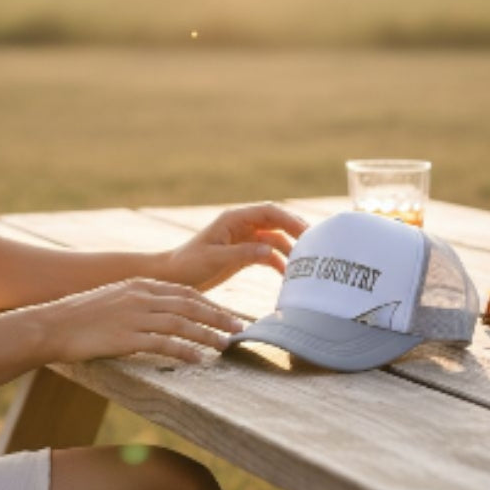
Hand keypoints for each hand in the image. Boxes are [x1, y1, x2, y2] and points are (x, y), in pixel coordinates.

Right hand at [31, 279, 246, 365]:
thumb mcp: (115, 298)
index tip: (227, 314)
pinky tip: (198, 359)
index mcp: (139, 284)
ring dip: (207, 334)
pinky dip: (184, 351)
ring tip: (226, 345)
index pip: (184, 291)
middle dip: (218, 316)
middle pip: (189, 305)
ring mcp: (133, 316)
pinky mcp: (125, 337)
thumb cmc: (82, 316)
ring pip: (181, 323)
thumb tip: (164, 314)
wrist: (52, 325)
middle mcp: (140, 296)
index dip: (209, 303)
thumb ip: (140, 302)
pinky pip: (162, 344)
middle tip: (239, 327)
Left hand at [161, 201, 308, 290]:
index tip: (307, 232)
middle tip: (316, 247)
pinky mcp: (243, 254)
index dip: (290, 219)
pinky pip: (267, 254)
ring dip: (290, 250)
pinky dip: (279, 263)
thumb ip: (242, 254)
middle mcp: (242, 226)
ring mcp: (244, 239)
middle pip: (276, 223)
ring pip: (275, 239)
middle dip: (296, 233)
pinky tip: (288, 277)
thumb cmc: (189, 264)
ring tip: (306, 265)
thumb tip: (270, 250)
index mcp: (234, 219)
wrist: (173, 277)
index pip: (268, 212)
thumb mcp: (215, 259)